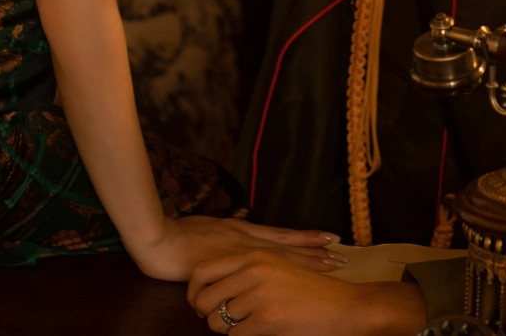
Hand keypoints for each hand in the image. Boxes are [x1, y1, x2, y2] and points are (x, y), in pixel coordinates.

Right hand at [130, 216, 342, 282]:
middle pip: (289, 245)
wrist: (161, 240)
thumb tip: (241, 251)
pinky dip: (283, 269)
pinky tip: (297, 275)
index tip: (331, 239)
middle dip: (316, 251)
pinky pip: (265, 267)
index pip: (282, 236)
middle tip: (344, 254)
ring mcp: (242, 249)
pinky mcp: (233, 260)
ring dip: (309, 259)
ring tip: (334, 262)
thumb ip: (227, 241)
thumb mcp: (210, 234)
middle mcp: (248, 238)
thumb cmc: (180, 239)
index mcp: (242, 231)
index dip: (306, 240)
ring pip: (283, 254)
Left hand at [188, 251, 425, 334]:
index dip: (194, 292)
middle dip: (206, 315)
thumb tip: (218, 286)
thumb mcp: (276, 268)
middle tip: (217, 321)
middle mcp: (252, 270)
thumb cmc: (309, 290)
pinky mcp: (267, 319)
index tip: (198, 304)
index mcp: (253, 255)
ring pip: (218, 322)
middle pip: (204, 299)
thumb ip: (248, 270)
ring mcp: (259, 294)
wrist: (343, 306)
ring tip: (242, 328)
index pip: (202, 271)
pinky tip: (255, 335)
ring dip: (226, 331)